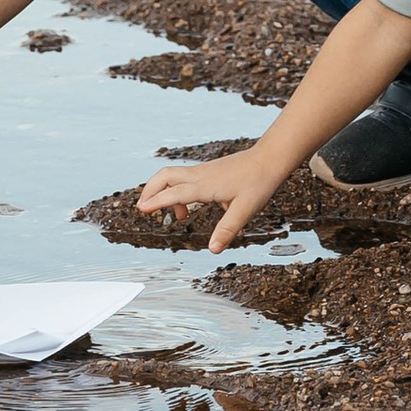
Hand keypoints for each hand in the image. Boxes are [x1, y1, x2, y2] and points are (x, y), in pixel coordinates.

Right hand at [135, 148, 277, 252]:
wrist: (269, 159)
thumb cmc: (258, 183)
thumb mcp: (245, 210)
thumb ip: (227, 230)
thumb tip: (213, 250)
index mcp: (204, 186)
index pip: (173, 193)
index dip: (155, 201)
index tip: (141, 210)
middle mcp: (199, 176)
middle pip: (164, 177)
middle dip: (149, 191)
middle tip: (144, 209)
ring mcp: (202, 171)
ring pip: (172, 175)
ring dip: (164, 191)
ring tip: (177, 216)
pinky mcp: (208, 171)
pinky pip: (184, 178)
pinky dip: (178, 190)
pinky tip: (193, 206)